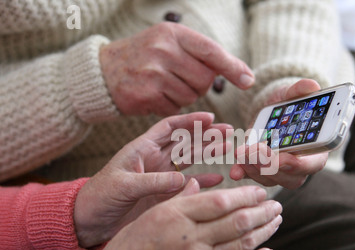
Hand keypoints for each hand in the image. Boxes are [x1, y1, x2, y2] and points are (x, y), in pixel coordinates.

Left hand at [74, 112, 230, 248]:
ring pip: (190, 161)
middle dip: (207, 135)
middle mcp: (154, 160)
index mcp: (142, 149)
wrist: (88, 221)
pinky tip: (218, 179)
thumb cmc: (99, 197)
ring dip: (209, 154)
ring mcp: (161, 177)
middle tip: (228, 132)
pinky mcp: (163, 195)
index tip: (210, 117)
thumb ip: (152, 181)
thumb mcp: (123, 185)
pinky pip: (187, 185)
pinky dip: (203, 181)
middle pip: (186, 142)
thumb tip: (181, 179)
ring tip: (227, 148)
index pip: (170, 128)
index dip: (190, 121)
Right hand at [85, 180, 281, 249]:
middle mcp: (192, 240)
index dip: (245, 195)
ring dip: (265, 231)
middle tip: (275, 205)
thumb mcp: (145, 218)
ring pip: (244, 243)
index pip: (220, 202)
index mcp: (174, 218)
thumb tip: (195, 184)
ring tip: (276, 221)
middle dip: (263, 211)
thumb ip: (175, 201)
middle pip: (238, 221)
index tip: (258, 192)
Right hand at [100, 22, 254, 116]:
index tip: (248, 80)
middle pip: (205, 80)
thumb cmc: (143, 57)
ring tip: (164, 85)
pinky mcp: (146, 95)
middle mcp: (163, 50)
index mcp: (173, 33)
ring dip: (184, 97)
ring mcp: (153, 73)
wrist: (103, 72)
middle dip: (200, 85)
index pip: (211, 51)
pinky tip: (155, 95)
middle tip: (181, 79)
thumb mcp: (167, 42)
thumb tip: (240, 73)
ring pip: (191, 97)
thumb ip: (199, 53)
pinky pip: (175, 108)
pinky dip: (170, 106)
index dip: (232, 67)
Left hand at [230, 79, 327, 188]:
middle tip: (254, 151)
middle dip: (270, 166)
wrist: (271, 111)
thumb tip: (312, 85)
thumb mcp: (292, 94)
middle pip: (290, 177)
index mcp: (316, 149)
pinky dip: (244, 173)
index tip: (281, 158)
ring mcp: (281, 172)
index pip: (312, 164)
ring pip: (271, 180)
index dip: (298, 164)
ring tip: (242, 153)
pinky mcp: (262, 172)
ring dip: (255, 169)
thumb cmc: (288, 104)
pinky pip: (254, 178)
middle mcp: (300, 166)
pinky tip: (235, 170)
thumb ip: (301, 91)